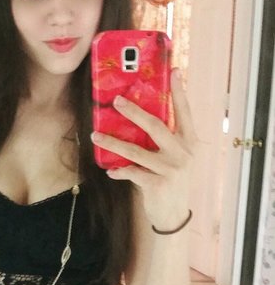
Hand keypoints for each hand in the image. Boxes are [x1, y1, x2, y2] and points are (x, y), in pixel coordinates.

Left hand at [91, 69, 197, 229]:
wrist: (175, 214)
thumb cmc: (171, 180)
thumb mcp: (175, 158)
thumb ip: (164, 140)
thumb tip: (138, 119)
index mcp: (189, 141)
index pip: (184, 112)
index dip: (179, 92)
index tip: (173, 71)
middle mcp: (183, 152)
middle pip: (156, 126)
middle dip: (134, 112)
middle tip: (117, 101)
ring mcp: (171, 169)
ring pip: (137, 151)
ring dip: (113, 143)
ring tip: (95, 135)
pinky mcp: (158, 184)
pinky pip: (132, 173)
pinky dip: (119, 171)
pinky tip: (110, 171)